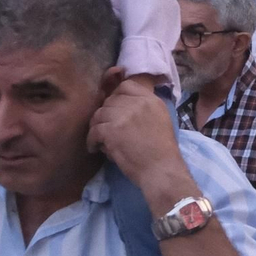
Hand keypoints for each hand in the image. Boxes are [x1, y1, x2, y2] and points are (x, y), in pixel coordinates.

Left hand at [89, 76, 191, 197]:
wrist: (161, 169)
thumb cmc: (163, 151)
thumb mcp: (161, 120)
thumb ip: (144, 108)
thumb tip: (122, 107)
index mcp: (150, 100)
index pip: (126, 86)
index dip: (117, 96)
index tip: (115, 110)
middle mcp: (136, 103)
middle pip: (110, 101)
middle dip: (106, 115)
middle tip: (106, 128)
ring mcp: (122, 115)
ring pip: (99, 114)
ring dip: (97, 127)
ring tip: (100, 139)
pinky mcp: (111, 130)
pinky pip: (94, 131)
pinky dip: (92, 141)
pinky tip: (95, 148)